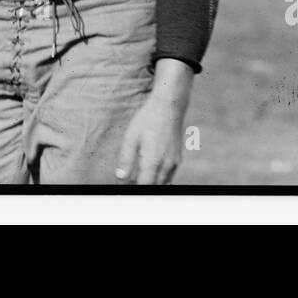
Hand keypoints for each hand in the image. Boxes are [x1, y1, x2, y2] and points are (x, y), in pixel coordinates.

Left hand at [115, 58, 193, 183]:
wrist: (169, 107)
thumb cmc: (148, 120)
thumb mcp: (131, 137)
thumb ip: (126, 159)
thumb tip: (120, 177)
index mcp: (153, 161)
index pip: (144, 186)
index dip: (134, 190)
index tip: (126, 188)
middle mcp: (166, 165)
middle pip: (154, 187)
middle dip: (142, 187)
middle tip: (129, 182)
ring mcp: (174, 163)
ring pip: (163, 184)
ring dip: (151, 183)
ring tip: (138, 175)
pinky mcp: (177, 158)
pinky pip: (168, 176)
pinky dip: (159, 177)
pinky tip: (150, 168)